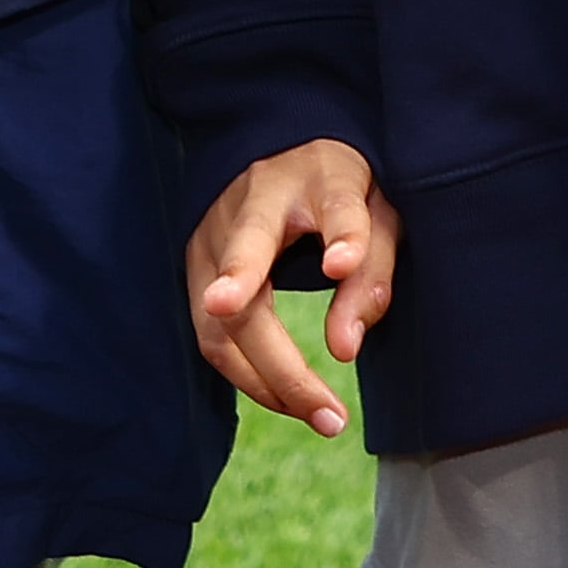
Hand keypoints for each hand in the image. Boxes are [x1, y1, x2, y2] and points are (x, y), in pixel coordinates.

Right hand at [189, 138, 397, 435]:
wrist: (272, 151)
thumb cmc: (335, 186)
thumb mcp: (374, 208)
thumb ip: (371, 268)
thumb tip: (344, 350)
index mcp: (318, 176)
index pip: (333, 202)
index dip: (342, 235)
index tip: (341, 264)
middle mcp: (251, 204)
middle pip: (255, 286)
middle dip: (284, 362)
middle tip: (331, 414)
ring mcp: (211, 238)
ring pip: (220, 328)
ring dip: (266, 383)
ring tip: (320, 416)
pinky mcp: (194, 269)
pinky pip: (212, 338)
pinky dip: (249, 376)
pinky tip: (288, 398)